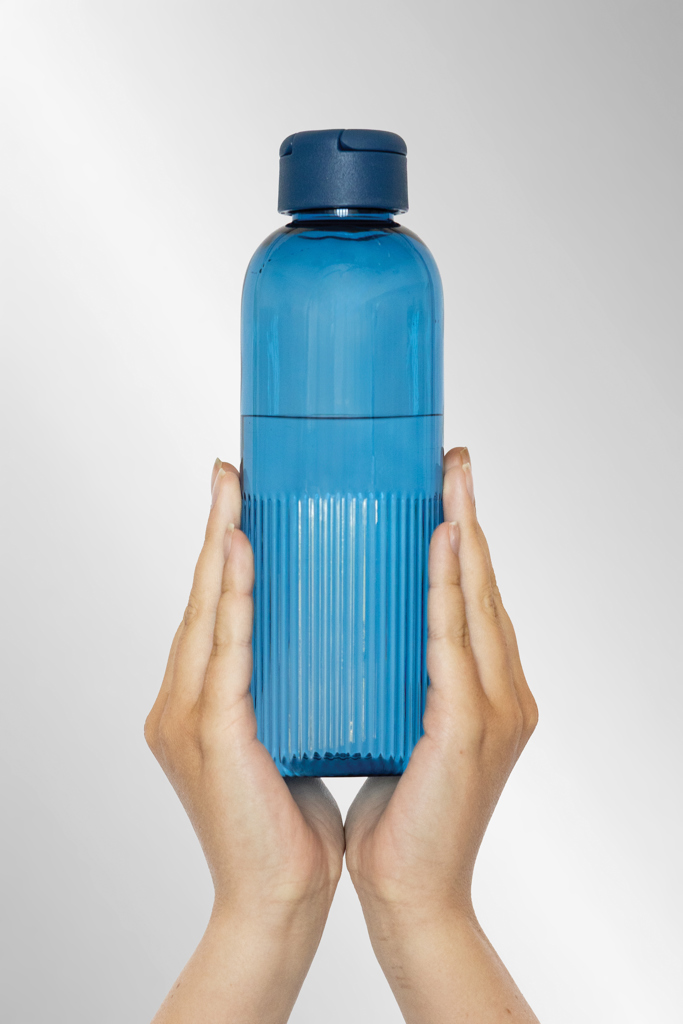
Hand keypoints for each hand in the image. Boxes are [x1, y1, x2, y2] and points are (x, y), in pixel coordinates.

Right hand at [145, 460, 343, 1023]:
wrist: (281, 896)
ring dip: (222, 542)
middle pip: (203, 594)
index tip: (244, 491)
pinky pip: (225, 649)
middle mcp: (185, 695)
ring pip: (206, 609)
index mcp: (205, 695)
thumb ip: (298, 686)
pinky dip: (234, 595)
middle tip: (232, 467)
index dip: (228, 545)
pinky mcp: (210, 732)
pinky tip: (241, 549)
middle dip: (219, 525)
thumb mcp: (293, 731)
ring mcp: (189, 713)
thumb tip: (343, 638)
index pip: (219, 605)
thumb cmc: (292, 820)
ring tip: (233, 487)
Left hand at [345, 447, 538, 1022]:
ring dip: (464, 531)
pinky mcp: (474, 726)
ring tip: (451, 476)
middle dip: (468, 514)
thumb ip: (393, 679)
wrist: (408, 893)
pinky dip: (451, 586)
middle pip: (484, 584)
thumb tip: (349, 630)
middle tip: (453, 457)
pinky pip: (457, 639)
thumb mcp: (397, 726)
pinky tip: (445, 539)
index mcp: (486, 687)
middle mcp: (504, 687)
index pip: (472, 597)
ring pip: (479, 599)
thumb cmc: (397, 814)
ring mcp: (498, 705)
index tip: (442, 483)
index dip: (462, 536)